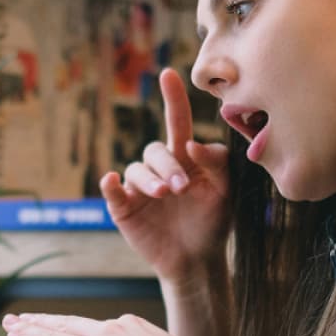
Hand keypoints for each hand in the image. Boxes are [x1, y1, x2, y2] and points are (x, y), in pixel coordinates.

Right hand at [101, 68, 230, 281]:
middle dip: (168, 166)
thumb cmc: (213, 222)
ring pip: (136, 169)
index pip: (177, 122)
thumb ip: (216, 163)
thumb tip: (191, 144)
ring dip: (150, 178)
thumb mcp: (225, 191)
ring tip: (165, 194)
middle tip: (182, 188)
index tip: (168, 75)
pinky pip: (112, 191)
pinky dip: (110, 184)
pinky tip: (112, 181)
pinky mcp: (124, 208)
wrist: (198, 260)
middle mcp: (159, 168)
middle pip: (156, 151)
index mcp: (184, 158)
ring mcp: (140, 188)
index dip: (173, 99)